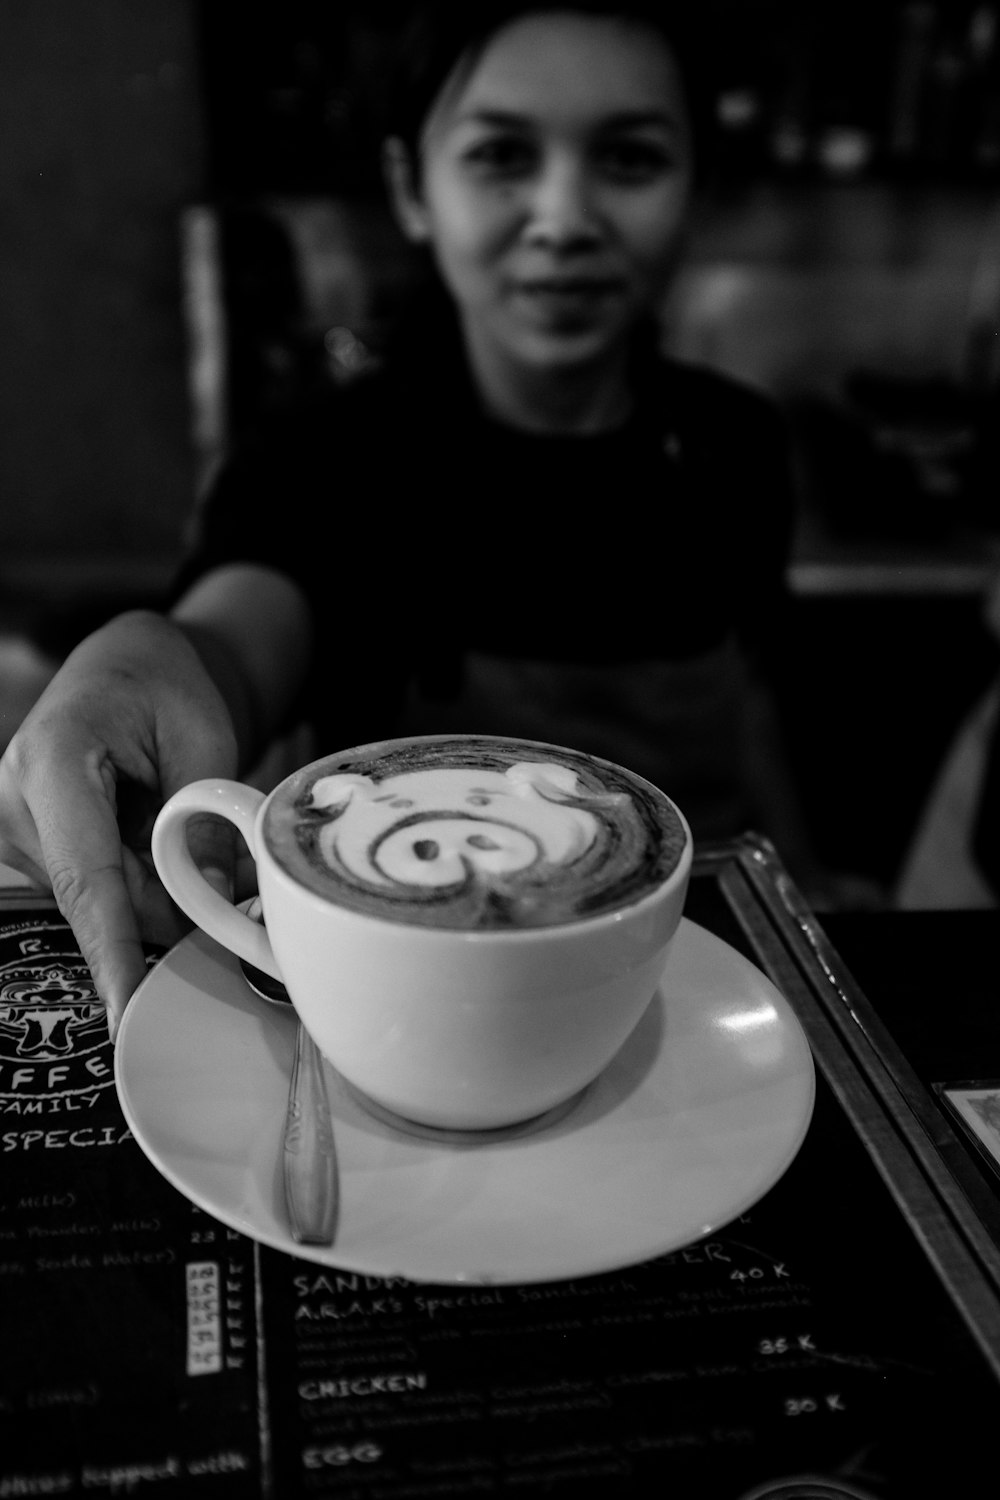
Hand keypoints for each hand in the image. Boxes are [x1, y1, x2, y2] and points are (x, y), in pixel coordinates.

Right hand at [0, 611, 239, 1037]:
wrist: (127, 662)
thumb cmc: (166, 686)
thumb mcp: (204, 741)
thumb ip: (203, 824)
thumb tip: (214, 904)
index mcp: (52, 761)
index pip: (87, 878)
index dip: (111, 950)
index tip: (125, 1009)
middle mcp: (15, 799)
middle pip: (102, 899)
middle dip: (168, 908)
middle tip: (230, 885)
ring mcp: (13, 828)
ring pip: (101, 902)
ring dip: (156, 890)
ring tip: (186, 837)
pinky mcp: (28, 846)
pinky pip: (94, 891)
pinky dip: (138, 882)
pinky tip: (155, 842)